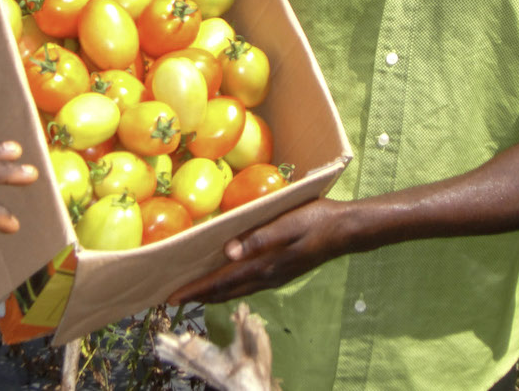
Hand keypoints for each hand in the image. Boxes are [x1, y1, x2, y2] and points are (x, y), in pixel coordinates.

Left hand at [168, 198, 350, 305]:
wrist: (346, 230)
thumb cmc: (316, 219)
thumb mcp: (287, 223)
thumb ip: (259, 238)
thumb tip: (228, 252)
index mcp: (265, 265)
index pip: (222, 282)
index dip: (196, 290)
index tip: (172, 297)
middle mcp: (267, 276)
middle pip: (226, 291)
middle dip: (199, 296)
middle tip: (173, 298)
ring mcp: (275, 277)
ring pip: (236, 290)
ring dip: (213, 294)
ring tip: (194, 293)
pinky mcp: (281, 272)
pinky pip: (248, 285)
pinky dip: (230, 287)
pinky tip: (227, 281)